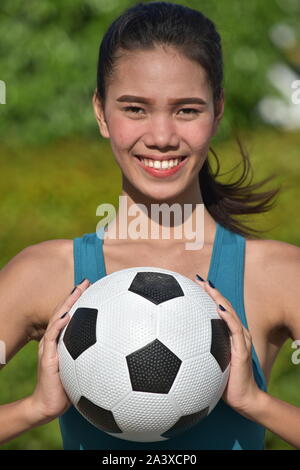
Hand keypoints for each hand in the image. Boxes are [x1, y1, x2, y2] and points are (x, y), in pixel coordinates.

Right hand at [30, 278, 90, 424]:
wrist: (50, 405)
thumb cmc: (69, 388)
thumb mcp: (84, 369)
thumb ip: (95, 357)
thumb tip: (118, 350)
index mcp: (64, 341)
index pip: (71, 315)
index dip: (80, 301)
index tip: (93, 287)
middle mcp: (55, 340)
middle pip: (63, 311)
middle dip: (74, 295)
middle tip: (86, 281)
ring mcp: (49, 346)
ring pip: (57, 318)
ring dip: (67, 303)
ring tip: (77, 290)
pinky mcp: (47, 356)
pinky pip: (52, 336)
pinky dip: (60, 324)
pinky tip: (69, 315)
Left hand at [195, 275, 260, 413]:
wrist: (243, 399)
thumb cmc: (222, 383)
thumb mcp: (206, 365)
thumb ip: (195, 353)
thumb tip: (170, 348)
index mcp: (226, 334)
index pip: (216, 310)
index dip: (206, 296)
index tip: (192, 284)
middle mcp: (235, 333)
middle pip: (223, 306)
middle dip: (211, 291)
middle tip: (198, 279)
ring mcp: (241, 339)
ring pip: (230, 313)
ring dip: (218, 298)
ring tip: (207, 286)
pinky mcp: (243, 349)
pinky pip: (236, 330)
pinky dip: (228, 317)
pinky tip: (218, 308)